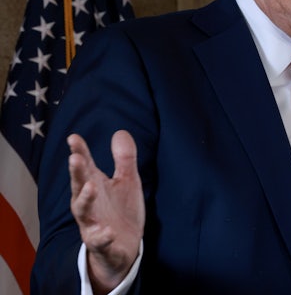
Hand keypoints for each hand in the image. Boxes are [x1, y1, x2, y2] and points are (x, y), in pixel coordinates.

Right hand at [68, 131, 144, 293]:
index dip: (79, 152)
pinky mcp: (103, 244)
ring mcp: (93, 225)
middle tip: (75, 158)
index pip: (86, 167)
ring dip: (85, 200)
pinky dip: (101, 237)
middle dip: (77, 174)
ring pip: (83, 213)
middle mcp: (90, 204)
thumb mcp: (127, 182)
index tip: (73, 137)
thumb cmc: (121, 211)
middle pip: (80, 186)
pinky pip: (99, 241)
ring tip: (90, 187)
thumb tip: (120, 132)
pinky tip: (107, 232)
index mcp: (95, 187)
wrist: (124, 248)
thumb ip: (124, 159)